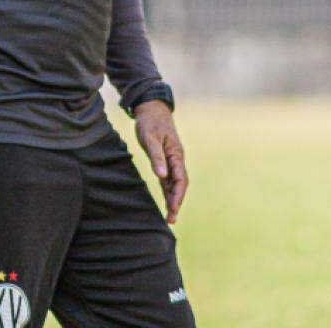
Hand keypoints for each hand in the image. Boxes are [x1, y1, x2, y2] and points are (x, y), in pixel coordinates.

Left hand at [134, 100, 187, 223]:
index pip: (180, 179)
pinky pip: (168, 180)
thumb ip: (156, 157)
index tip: (173, 209)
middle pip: (180, 185)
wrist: (151, 109)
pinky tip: (166, 202)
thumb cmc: (150, 123)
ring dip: (173, 199)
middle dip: (177, 202)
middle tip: (171, 220)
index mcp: (176, 154)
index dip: (177, 195)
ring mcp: (171, 161)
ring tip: (170, 217)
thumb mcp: (150, 138)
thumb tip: (161, 176)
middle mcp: (176, 160)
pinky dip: (168, 192)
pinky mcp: (164, 161)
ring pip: (174, 184)